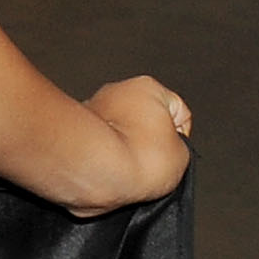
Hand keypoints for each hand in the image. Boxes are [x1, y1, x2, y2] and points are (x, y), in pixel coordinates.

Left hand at [68, 78, 192, 215]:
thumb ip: (180, 146)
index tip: (173, 151)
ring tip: (129, 170)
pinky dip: (105, 159)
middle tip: (151, 163)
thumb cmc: (135, 157)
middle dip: (149, 144)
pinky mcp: (74, 128)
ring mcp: (93, 108)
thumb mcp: (184, 154)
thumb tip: (164, 151)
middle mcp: (116, 90)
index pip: (178, 112)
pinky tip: (110, 170)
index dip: (180, 137)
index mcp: (147, 87)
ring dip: (125, 152)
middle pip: (146, 123)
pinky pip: (100, 147)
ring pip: (121, 136)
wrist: (96, 171)